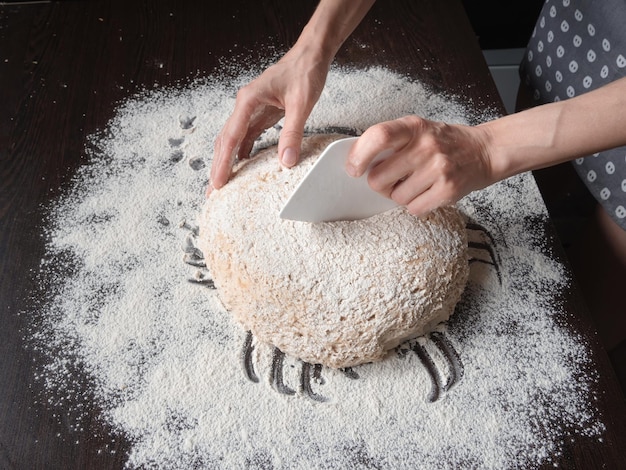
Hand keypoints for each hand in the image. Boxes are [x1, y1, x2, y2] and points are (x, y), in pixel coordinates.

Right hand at [209, 46, 330, 190]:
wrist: (311, 55)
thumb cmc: (305, 72)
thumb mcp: (301, 104)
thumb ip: (293, 132)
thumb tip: (286, 161)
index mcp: (248, 100)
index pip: (231, 137)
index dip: (223, 163)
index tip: (218, 183)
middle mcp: (245, 105)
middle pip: (225, 141)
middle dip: (218, 166)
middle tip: (213, 192)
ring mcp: (251, 110)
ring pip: (233, 140)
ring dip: (227, 161)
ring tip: (222, 184)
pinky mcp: (261, 114)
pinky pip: (246, 137)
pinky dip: (242, 153)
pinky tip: (241, 167)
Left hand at [346, 116, 492, 216]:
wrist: (485, 151)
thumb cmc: (444, 143)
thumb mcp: (418, 130)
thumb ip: (391, 142)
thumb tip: (358, 164)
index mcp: (414, 126)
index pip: (378, 137)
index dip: (359, 156)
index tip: (353, 169)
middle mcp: (426, 145)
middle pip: (378, 178)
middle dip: (380, 184)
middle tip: (392, 180)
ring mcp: (439, 168)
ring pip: (396, 197)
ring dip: (401, 195)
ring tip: (417, 183)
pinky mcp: (449, 190)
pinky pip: (414, 208)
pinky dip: (416, 205)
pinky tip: (428, 192)